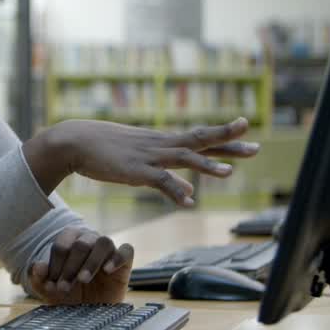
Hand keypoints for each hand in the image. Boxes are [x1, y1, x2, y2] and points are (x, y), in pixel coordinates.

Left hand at [28, 227, 132, 304]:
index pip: (62, 245)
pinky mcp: (125, 261)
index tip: (52, 284)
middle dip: (70, 267)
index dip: (55, 264)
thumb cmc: (69, 294)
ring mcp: (108, 250)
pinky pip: (127, 250)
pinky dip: (118, 257)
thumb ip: (39, 278)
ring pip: (103, 243)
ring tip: (83, 279)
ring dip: (91, 262)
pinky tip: (107, 271)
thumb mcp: (50, 290)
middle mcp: (89, 239)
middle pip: (81, 244)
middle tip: (64, 287)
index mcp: (69, 240)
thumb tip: (37, 266)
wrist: (91, 310)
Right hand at [40, 117, 259, 206]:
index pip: (199, 137)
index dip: (223, 134)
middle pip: (200, 140)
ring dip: (207, 166)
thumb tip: (187, 190)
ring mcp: (149, 157)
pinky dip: (174, 190)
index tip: (245, 128)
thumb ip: (163, 173)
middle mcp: (160, 145)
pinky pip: (159, 180)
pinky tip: (188, 201)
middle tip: (256, 146)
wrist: (73, 141)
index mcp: (162, 141)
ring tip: (229, 173)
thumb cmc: (101, 148)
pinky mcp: (135, 171)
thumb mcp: (136, 157)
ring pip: (184, 158)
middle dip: (228, 142)